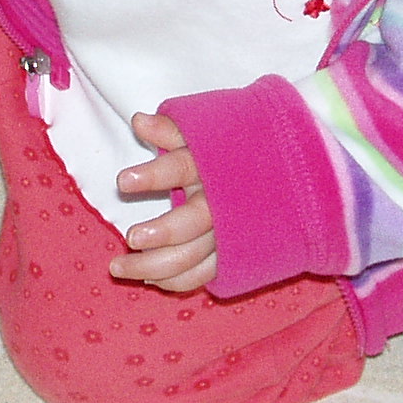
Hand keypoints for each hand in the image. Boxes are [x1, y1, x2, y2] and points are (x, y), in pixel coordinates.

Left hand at [108, 111, 216, 292]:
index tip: (122, 181)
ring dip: (154, 266)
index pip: (183, 167)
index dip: (154, 175)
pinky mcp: (234, 255)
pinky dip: (176, 281)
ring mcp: (231, 232)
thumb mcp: (205, 133)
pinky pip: (204, 275)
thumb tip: (139, 121)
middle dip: (162, 233)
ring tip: (117, 268)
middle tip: (129, 238)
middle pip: (194, 222)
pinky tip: (149, 280)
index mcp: (214, 165)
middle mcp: (224, 202)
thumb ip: (170, 130)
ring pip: (194, 256)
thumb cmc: (231, 151)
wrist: (284, 174)